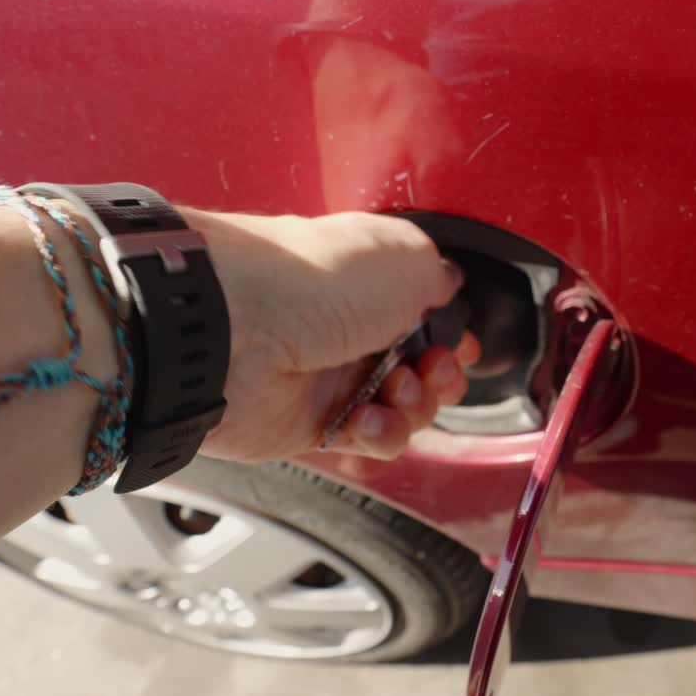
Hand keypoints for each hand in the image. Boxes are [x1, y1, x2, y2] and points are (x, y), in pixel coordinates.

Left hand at [185, 209, 479, 461]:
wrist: (234, 329)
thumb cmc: (309, 279)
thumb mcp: (404, 256)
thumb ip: (439, 274)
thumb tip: (450, 288)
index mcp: (368, 276)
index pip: (424, 309)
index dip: (450, 330)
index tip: (461, 340)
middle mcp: (348, 323)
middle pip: (420, 364)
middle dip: (442, 372)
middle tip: (435, 367)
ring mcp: (328, 374)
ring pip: (401, 406)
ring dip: (416, 405)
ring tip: (398, 391)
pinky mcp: (309, 422)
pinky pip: (367, 439)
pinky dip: (382, 434)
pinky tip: (370, 420)